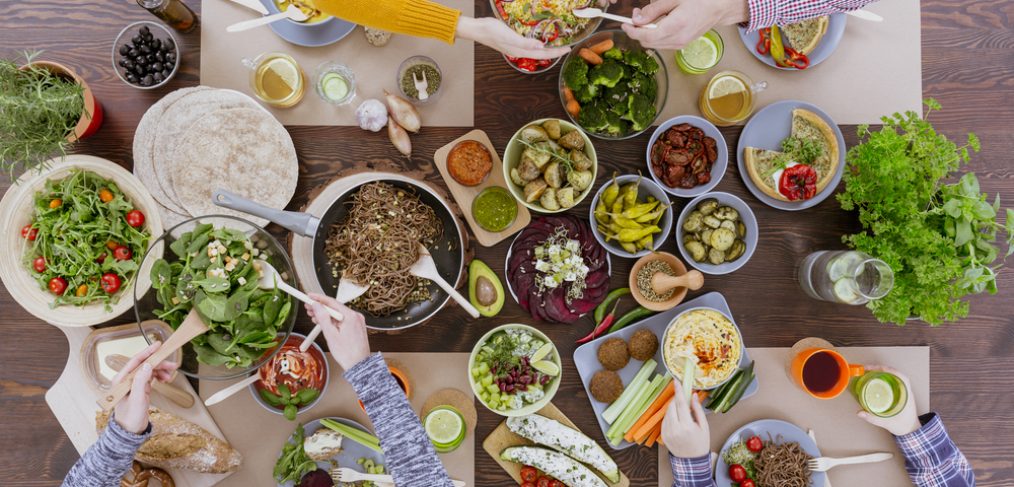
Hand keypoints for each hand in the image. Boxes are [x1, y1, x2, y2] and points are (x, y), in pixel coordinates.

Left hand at [110, 341, 178, 433]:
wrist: (130, 431)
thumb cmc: (130, 416)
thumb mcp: (136, 398)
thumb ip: (140, 381)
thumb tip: (147, 365)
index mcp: (121, 380)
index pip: (135, 361)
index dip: (147, 352)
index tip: (158, 345)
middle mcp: (127, 379)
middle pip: (145, 365)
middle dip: (159, 363)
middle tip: (173, 365)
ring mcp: (134, 384)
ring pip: (149, 370)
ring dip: (161, 370)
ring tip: (171, 376)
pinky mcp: (140, 388)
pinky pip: (151, 377)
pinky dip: (159, 376)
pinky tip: (165, 379)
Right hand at [306, 293, 370, 369]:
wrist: (359, 366)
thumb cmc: (347, 353)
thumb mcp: (330, 335)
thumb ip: (322, 318)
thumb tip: (316, 305)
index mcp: (351, 316)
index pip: (332, 302)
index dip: (318, 299)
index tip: (309, 296)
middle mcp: (356, 316)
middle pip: (335, 307)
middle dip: (320, 307)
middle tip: (308, 308)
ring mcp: (357, 321)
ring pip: (338, 314)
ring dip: (325, 315)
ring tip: (313, 316)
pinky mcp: (356, 327)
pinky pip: (342, 320)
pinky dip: (332, 321)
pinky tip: (324, 323)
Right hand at [456, 17, 571, 59]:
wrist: (477, 29)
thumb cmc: (491, 31)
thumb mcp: (509, 36)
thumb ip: (524, 42)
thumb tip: (540, 47)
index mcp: (520, 51)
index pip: (542, 54)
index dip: (556, 52)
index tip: (568, 49)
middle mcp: (519, 51)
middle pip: (541, 54)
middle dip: (554, 51)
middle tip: (567, 47)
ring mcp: (515, 47)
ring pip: (535, 50)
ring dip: (547, 49)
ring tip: (557, 45)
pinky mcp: (512, 41)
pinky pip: (529, 45)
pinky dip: (537, 43)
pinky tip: (539, 40)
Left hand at [621, 0, 748, 49]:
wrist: (719, 8)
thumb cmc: (700, 0)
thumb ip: (654, 10)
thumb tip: (637, 19)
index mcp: (675, 26)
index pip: (646, 36)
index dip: (632, 31)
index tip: (624, 23)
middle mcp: (677, 39)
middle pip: (647, 43)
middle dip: (637, 31)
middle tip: (636, 15)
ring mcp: (680, 44)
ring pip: (653, 45)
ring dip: (645, 34)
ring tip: (646, 18)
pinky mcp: (681, 45)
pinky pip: (662, 44)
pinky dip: (654, 36)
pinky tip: (656, 24)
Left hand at [661, 380, 710, 456]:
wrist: (692, 462)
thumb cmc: (700, 443)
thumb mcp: (704, 426)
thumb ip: (697, 409)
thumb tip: (693, 395)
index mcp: (686, 426)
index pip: (680, 404)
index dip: (678, 391)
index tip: (676, 381)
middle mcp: (675, 429)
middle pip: (672, 406)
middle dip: (677, 400)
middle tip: (683, 398)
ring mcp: (667, 432)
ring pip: (668, 412)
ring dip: (674, 408)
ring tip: (683, 413)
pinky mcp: (663, 435)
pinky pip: (665, 420)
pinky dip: (670, 416)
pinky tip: (678, 420)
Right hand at [857, 366, 921, 435]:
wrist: (911, 431)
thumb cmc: (904, 426)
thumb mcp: (887, 423)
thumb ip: (873, 418)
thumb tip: (860, 413)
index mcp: (906, 395)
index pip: (901, 377)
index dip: (889, 370)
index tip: (878, 368)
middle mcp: (905, 391)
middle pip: (895, 374)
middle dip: (881, 368)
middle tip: (868, 369)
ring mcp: (903, 392)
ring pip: (893, 376)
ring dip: (882, 372)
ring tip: (869, 371)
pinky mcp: (899, 393)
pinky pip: (891, 381)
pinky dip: (883, 377)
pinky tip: (875, 379)